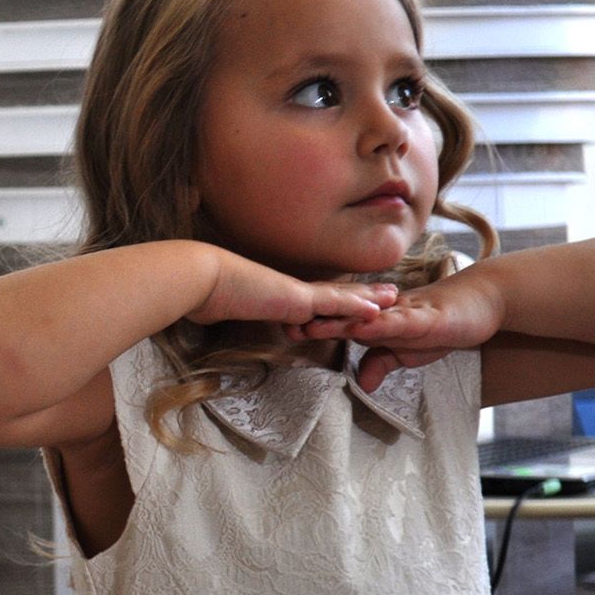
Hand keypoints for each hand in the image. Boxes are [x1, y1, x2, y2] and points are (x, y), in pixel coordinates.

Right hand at [190, 248, 397, 329]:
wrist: (200, 279)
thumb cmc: (204, 292)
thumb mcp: (218, 306)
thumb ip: (223, 309)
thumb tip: (209, 314)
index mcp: (276, 295)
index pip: (312, 297)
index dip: (334, 296)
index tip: (351, 295)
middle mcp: (290, 291)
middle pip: (334, 292)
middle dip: (361, 293)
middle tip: (388, 292)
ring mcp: (295, 293)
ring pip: (340, 296)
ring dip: (368, 297)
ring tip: (393, 297)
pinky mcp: (296, 300)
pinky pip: (333, 304)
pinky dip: (355, 306)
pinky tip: (376, 309)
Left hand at [297, 272, 504, 391]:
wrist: (482, 302)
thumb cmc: (441, 324)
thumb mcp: (406, 352)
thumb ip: (382, 363)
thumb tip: (363, 384)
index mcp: (375, 320)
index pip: (339, 321)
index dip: (314, 324)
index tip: (284, 329)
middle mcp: (382, 313)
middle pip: (343, 315)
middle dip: (314, 320)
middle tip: (282, 324)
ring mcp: (402, 313)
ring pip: (364, 316)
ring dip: (338, 321)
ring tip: (311, 327)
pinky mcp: (424, 317)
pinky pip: (398, 321)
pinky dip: (378, 325)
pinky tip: (361, 329)